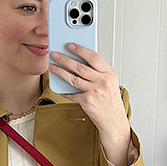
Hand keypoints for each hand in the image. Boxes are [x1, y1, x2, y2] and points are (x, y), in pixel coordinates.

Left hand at [49, 43, 136, 165]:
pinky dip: (64, 90)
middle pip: (80, 66)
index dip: (80, 49)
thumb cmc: (110, 100)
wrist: (113, 120)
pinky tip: (59, 86)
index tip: (70, 45)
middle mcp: (102, 81)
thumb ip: (97, 71)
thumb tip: (79, 59)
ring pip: (73, 78)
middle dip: (65, 59)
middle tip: (56, 54)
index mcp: (109, 73)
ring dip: (60, 71)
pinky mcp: (87, 102)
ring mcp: (94, 92)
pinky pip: (72, 94)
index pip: (93, 57)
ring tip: (53, 66)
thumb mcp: (109, 82)